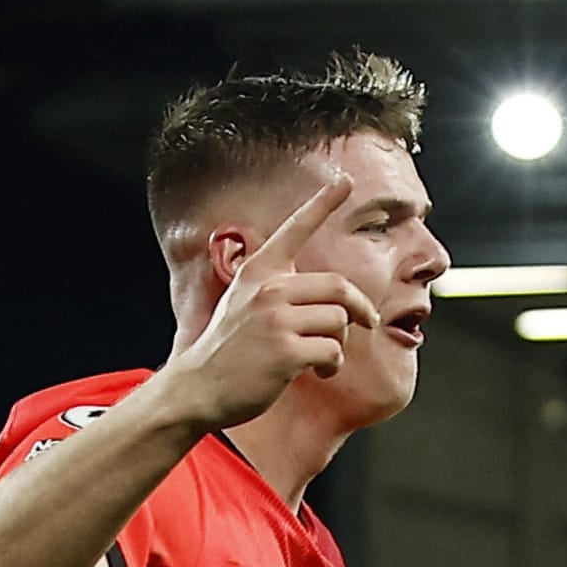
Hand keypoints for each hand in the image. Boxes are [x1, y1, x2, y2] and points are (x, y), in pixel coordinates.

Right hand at [165, 176, 379, 426]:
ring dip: (340, 343)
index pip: (296, 228)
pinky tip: (317, 371)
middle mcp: (267, 289)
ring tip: (321, 357)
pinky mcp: (286, 352)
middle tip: (368, 322)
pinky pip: (332, 350)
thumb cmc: (229, 350)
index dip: (323, 202)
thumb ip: (277, 288)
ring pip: (339, 321)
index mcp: (258, 271)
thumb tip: (328, 295)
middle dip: (360, 308)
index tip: (345, 179)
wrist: (198, 387)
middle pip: (339, 286)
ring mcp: (275, 320)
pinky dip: (332, 365)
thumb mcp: (243, 302)